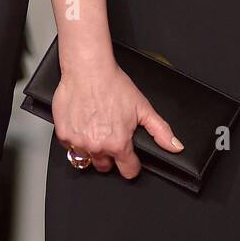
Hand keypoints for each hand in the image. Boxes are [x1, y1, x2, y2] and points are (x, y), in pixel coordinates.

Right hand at [52, 62, 182, 179]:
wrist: (88, 69)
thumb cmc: (113, 84)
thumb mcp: (142, 107)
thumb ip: (160, 131)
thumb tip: (175, 147)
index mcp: (118, 144)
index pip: (128, 171)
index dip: (131, 164)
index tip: (129, 157)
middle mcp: (98, 147)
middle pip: (106, 167)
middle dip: (110, 155)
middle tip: (110, 135)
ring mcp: (79, 142)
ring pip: (87, 158)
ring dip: (92, 148)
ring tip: (95, 128)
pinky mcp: (63, 135)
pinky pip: (70, 146)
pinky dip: (76, 138)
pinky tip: (82, 122)